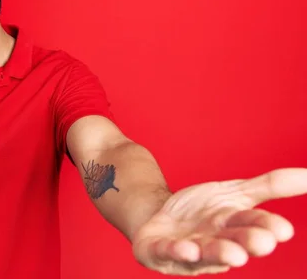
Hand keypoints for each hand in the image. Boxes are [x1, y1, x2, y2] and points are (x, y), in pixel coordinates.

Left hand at [132, 168, 306, 274]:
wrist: (156, 216)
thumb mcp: (235, 193)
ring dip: (220, 252)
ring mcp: (189, 250)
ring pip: (206, 252)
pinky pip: (169, 251)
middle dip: (249, 242)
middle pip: (235, 242)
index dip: (267, 227)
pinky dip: (178, 250)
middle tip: (263, 242)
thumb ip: (272, 186)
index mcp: (235, 226)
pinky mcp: (161, 251)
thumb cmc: (201, 211)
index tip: (283, 229)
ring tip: (233, 253)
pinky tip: (187, 248)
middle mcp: (215, 242)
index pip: (254, 224)